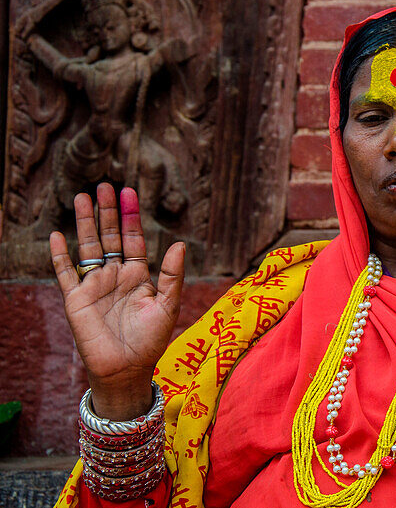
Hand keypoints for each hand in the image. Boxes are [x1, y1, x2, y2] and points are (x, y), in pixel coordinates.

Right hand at [50, 183, 184, 419]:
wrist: (127, 369)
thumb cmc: (151, 339)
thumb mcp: (168, 305)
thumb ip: (172, 274)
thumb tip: (178, 243)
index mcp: (137, 274)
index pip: (132, 238)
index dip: (130, 216)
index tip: (128, 192)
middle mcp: (115, 275)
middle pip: (109, 236)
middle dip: (107, 211)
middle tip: (104, 185)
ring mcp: (94, 285)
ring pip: (88, 247)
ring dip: (85, 223)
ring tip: (81, 197)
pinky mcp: (76, 299)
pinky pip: (66, 272)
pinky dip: (60, 255)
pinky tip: (58, 235)